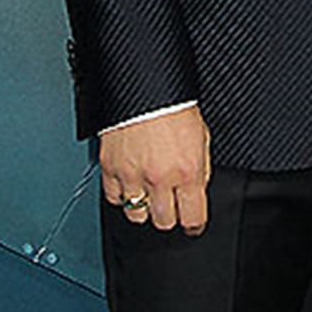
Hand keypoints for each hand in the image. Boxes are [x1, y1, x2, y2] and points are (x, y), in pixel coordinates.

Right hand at [100, 106, 211, 235]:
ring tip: (149, 193)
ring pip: (136, 215)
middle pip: (164, 222)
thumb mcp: (201, 137)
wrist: (144, 86)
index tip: (193, 225)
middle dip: (170, 216)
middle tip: (171, 205)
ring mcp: (132, 176)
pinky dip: (122, 195)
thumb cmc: (175, 105)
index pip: (193, 218)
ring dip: (144, 208)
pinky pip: (114, 199)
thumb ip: (200, 169)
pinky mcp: (110, 169)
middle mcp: (159, 178)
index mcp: (187, 170)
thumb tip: (197, 192)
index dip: (194, 225)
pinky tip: (131, 184)